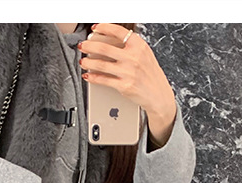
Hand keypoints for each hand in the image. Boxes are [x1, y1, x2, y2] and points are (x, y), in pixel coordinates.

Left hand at [78, 23, 177, 146]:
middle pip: (104, 48)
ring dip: (88, 62)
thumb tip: (109, 41)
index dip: (103, 28)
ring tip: (83, 61)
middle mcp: (133, 57)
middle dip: (89, 46)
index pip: (118, 31)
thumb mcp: (144, 54)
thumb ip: (130, 46)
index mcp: (139, 45)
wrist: (159, 95)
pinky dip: (93, 77)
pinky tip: (88, 75)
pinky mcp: (124, 86)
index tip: (94, 28)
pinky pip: (104, 80)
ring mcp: (128, 72)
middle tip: (82, 45)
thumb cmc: (150, 75)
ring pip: (101, 64)